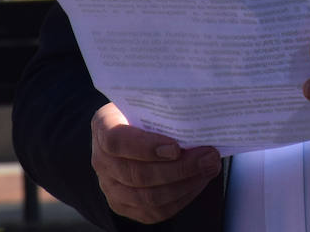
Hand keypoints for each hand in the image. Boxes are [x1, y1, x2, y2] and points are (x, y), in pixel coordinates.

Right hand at [90, 103, 220, 222]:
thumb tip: (200, 115)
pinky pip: (152, 212)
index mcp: (104, 125)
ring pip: (146, 197)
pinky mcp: (123, 205)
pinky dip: (180, 199)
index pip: (116, 140)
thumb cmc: (146, 110)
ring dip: (184, 185)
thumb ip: (167, 106)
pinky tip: (198, 182)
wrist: (133, 128)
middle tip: (209, 157)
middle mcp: (100, 159)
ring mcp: (109, 186)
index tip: (176, 148)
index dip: (146, 147)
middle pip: (136, 174)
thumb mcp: (150, 99)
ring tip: (208, 169)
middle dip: (179, 168)